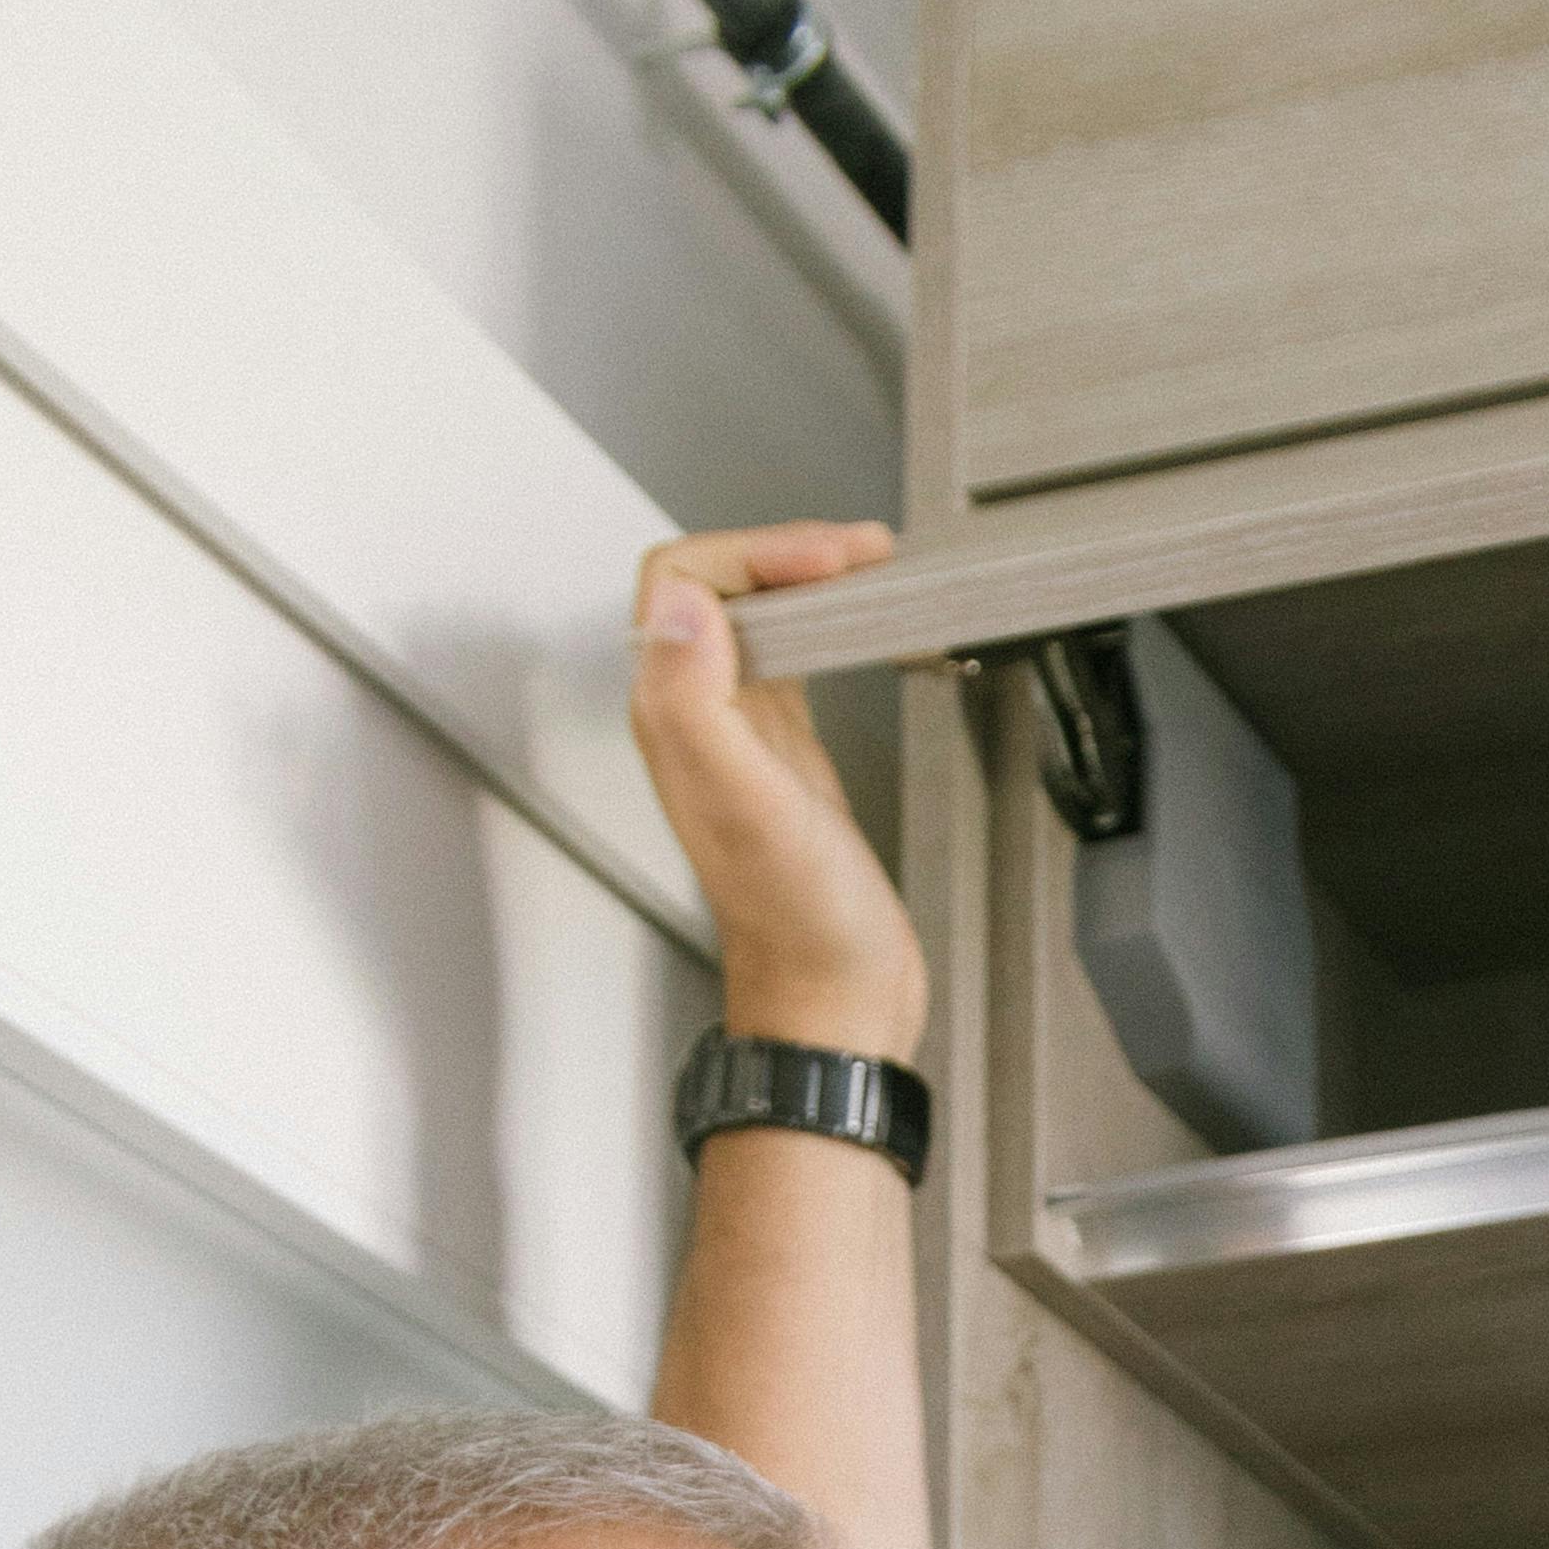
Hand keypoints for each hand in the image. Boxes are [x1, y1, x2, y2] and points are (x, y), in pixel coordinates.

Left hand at [628, 524, 925, 1059]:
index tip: (834, 563)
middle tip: (866, 554)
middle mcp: (696, 718)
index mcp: (674, 719)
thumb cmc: (801, 924)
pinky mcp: (784, 749)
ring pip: (755, 612)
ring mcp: (740, 732)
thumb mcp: (752, 807)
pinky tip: (869, 624)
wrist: (836, 997)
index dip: (757, 552)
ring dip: (809, 576)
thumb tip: (679, 605)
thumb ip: (698, 704)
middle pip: (716, 584)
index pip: (682, 579)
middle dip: (787, 551)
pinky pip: (793, 654)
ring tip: (873, 569)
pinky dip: (829, 620)